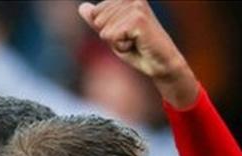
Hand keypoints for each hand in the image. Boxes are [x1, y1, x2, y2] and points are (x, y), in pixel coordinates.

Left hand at [78, 0, 197, 107]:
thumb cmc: (137, 48)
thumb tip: (82, 7)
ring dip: (117, 42)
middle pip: (98, 21)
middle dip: (111, 36)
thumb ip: (98, 21)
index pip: (95, 13)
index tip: (125, 33)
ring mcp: (135, 6)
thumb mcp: (113, 33)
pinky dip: (122, 47)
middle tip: (131, 39)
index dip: (106, 29)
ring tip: (134, 42)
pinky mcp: (138, 19)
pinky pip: (112, 37)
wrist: (160, 63)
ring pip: (105, 30)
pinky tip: (137, 44)